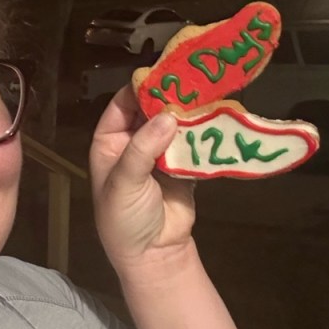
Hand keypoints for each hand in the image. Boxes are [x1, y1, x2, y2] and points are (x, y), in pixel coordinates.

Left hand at [89, 85, 195, 268]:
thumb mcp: (124, 183)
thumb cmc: (125, 220)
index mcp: (110, 143)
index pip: (122, 105)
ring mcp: (160, 152)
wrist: (154, 255)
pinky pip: (194, 142)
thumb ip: (143, 149)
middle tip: (193, 78)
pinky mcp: (185, 164)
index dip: (140, 89)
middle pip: (151, 109)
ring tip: (210, 92)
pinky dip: (204, 132)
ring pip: (175, 123)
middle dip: (170, 96)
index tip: (164, 73)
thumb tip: (167, 116)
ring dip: (190, 112)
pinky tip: (218, 116)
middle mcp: (134, 143)